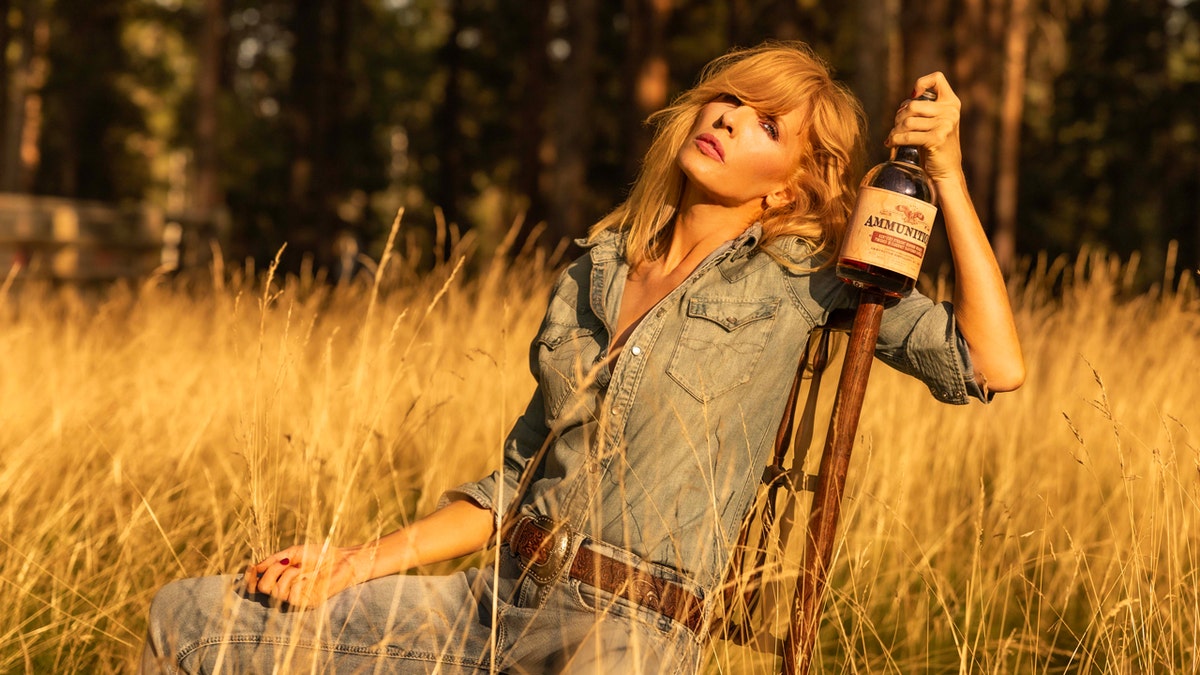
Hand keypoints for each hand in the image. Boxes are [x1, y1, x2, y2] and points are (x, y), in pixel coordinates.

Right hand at [243, 543, 367, 608]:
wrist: (342, 559)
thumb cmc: (319, 554)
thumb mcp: (293, 552)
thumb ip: (274, 560)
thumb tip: (255, 567)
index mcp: (279, 579)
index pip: (255, 587)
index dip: (248, 579)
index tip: (252, 566)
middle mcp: (285, 591)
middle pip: (261, 589)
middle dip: (271, 571)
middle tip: (286, 561)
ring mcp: (295, 599)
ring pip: (275, 591)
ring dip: (286, 573)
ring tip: (300, 566)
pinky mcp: (306, 604)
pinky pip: (290, 595)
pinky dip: (296, 580)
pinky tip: (307, 575)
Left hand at [886, 71, 963, 183]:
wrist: (946, 172)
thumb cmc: (935, 147)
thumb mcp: (933, 123)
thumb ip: (923, 110)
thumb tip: (904, 104)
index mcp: (951, 103)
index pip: (937, 78)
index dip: (921, 83)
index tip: (913, 97)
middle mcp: (950, 112)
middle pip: (913, 104)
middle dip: (899, 117)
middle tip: (896, 128)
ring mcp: (945, 125)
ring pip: (907, 121)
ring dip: (895, 131)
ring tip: (893, 138)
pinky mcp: (937, 139)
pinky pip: (907, 136)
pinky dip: (895, 140)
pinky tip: (891, 144)